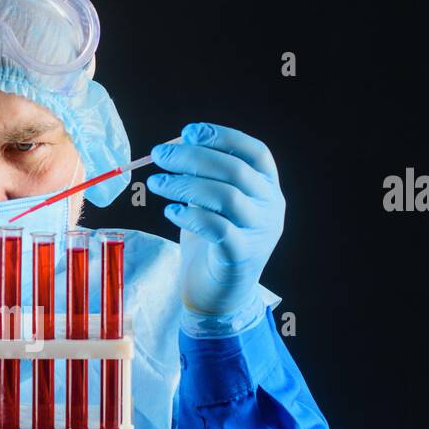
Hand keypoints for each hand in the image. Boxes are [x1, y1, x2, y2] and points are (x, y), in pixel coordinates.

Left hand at [147, 122, 284, 315]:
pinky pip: (217, 229)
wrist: (219, 296)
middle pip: (236, 170)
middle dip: (193, 158)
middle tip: (159, 156)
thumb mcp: (213, 204)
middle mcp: (271, 207)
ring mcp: (260, 233)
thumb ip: (204, 177)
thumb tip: (175, 147)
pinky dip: (191, 216)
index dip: (223, 137)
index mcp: (268, 188)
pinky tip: (171, 212)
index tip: (188, 132)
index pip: (255, 152)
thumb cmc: (212, 244)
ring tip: (156, 183)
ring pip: (227, 197)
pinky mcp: (241, 257)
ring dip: (186, 185)